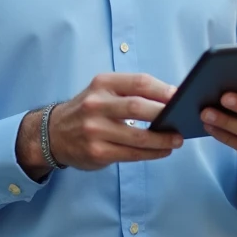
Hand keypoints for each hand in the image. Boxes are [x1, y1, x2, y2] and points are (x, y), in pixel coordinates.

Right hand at [43, 73, 183, 170]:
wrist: (52, 134)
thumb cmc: (87, 110)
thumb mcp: (102, 91)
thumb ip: (130, 92)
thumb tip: (170, 98)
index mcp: (102, 83)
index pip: (139, 82)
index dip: (162, 89)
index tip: (180, 96)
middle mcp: (97, 105)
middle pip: (139, 107)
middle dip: (165, 114)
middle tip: (183, 119)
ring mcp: (95, 130)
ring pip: (138, 136)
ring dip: (162, 139)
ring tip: (178, 140)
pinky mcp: (97, 152)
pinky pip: (131, 154)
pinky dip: (151, 153)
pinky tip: (163, 151)